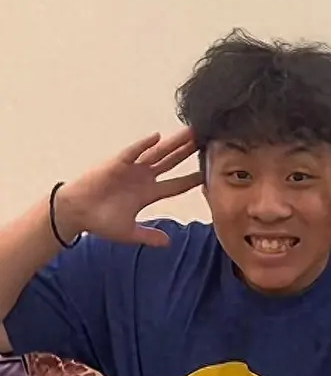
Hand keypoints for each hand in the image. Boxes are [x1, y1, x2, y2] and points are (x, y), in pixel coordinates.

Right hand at [54, 128, 201, 246]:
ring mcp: (130, 169)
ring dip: (172, 144)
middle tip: (205, 141)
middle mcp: (142, 178)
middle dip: (187, 153)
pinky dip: (142, 145)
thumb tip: (167, 242)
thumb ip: (149, 236)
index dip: (192, 180)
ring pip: (156, 153)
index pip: (175, 185)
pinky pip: (131, 152)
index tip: (208, 174)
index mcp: (147, 193)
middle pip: (170, 163)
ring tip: (189, 133)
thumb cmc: (100, 222)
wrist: (76, 214)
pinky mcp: (115, 164)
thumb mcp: (130, 232)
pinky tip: (156, 138)